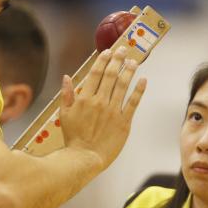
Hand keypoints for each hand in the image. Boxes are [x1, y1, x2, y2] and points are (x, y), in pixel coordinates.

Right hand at [59, 46, 146, 169]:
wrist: (84, 158)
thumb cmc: (73, 138)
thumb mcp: (64, 115)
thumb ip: (66, 95)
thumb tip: (66, 77)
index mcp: (85, 98)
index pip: (95, 73)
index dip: (102, 60)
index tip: (107, 51)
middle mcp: (100, 101)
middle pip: (111, 75)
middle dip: (117, 60)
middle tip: (123, 50)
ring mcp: (113, 111)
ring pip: (123, 85)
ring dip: (129, 71)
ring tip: (133, 61)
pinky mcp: (124, 122)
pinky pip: (133, 103)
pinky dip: (139, 90)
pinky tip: (143, 80)